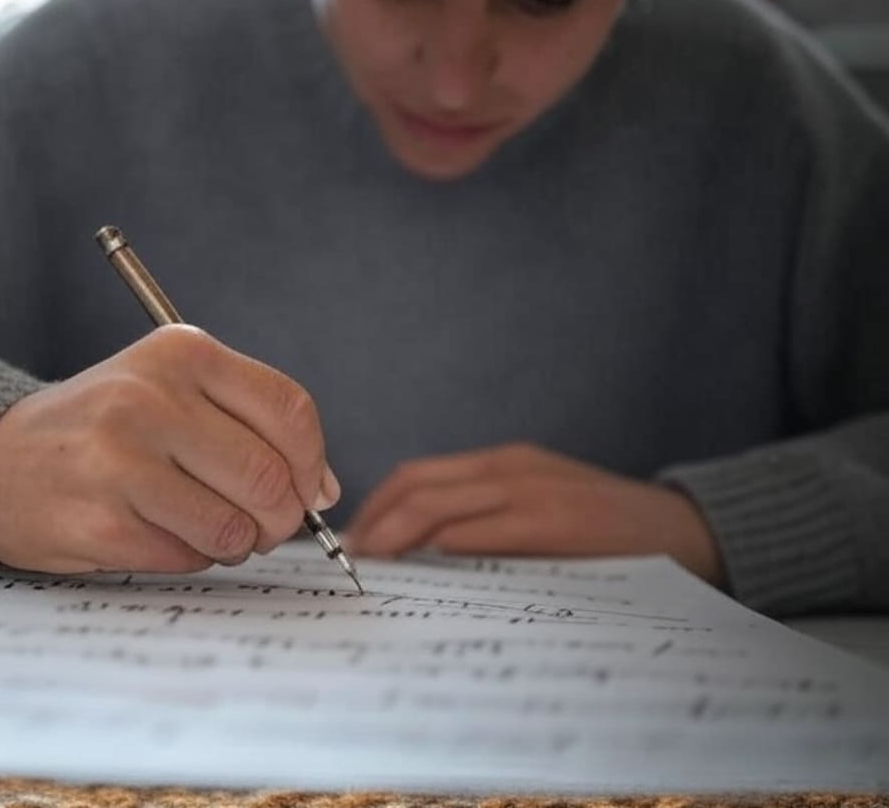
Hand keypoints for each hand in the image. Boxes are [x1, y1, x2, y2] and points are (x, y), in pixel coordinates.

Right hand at [0, 325, 340, 573]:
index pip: (290, 411)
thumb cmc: (103, 429)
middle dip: (280, 518)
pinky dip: (190, 558)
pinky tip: (157, 535)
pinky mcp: (100, 518)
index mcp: (180, 352)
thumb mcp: (173, 392)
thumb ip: (250, 425)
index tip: (309, 491)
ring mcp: (120, 458)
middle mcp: (150, 396)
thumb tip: (324, 489)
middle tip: (261, 526)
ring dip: (237, 544)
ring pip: (235, 527)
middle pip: (270, 477)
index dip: (312, 464)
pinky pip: (189, 557)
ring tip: (205, 529)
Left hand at [343, 443, 723, 585]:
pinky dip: (436, 546)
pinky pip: (477, 530)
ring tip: (368, 566)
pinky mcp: (550, 520)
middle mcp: (510, 469)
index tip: (352, 539)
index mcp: (505, 464)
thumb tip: (424, 554)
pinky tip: (417, 570)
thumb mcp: (545, 508)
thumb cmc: (608, 531)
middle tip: (347, 558)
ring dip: (391, 534)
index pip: (418, 477)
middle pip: (415, 485)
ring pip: (435, 504)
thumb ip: (491, 521)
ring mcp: (530, 490)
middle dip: (372, 521)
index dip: (376, 506)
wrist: (687, 530)